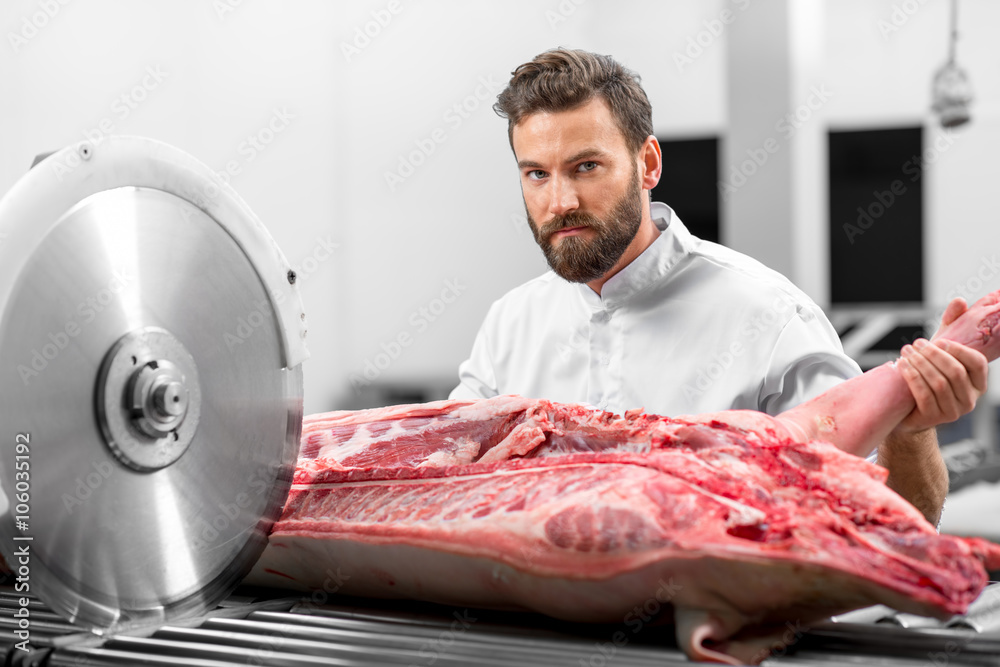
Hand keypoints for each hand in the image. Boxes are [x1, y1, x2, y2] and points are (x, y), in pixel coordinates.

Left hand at [895, 298, 988, 433]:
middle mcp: (970, 399)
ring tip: (905, 352)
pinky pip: (923, 395)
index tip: (939, 341)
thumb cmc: (930, 373)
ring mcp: (953, 411)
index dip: (958, 350)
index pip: (978, 363)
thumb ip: (952, 325)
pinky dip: (911, 378)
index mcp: (978, 382)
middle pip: (954, 372)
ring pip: (938, 383)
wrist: (910, 407)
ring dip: (919, 364)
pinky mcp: (934, 418)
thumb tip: (960, 301)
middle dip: (932, 355)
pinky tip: (901, 366)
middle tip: (915, 344)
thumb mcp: (942, 350)